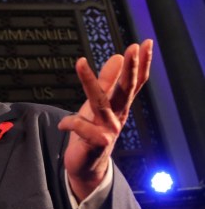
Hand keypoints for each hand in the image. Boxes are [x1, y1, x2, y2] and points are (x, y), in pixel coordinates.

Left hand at [58, 39, 152, 200]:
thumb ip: (107, 81)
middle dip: (130, 69)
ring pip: (100, 102)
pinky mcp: (96, 143)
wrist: (85, 165)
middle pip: (125, 90)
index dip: (141, 63)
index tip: (145, 43)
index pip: (134, 82)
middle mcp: (117, 116)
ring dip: (90, 82)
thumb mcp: (98, 103)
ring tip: (80, 62)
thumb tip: (117, 56)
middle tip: (134, 48)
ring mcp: (108, 130)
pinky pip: (80, 126)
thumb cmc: (91, 131)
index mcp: (120, 105)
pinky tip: (63, 124)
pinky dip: (70, 122)